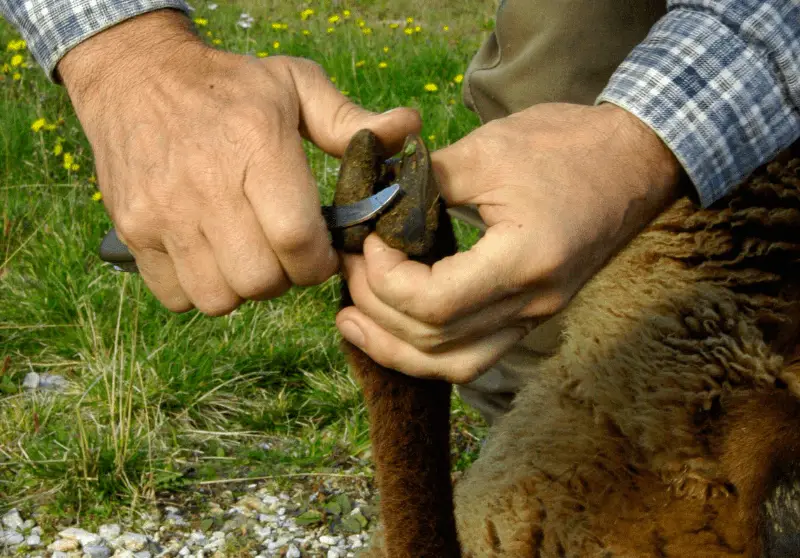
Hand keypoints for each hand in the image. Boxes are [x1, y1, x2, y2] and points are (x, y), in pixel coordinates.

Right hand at [57, 9, 419, 314]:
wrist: (134, 76)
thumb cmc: (229, 86)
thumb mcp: (294, 85)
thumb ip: (350, 120)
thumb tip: (408, 130)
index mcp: (257, 147)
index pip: (297, 240)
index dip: (319, 261)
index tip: (322, 251)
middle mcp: (205, 185)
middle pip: (261, 281)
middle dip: (285, 278)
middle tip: (285, 252)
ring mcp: (162, 214)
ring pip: (219, 298)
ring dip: (243, 288)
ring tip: (247, 253)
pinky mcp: (133, 232)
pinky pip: (176, 298)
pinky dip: (199, 289)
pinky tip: (210, 255)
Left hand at [336, 103, 681, 382]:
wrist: (634, 160)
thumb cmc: (568, 144)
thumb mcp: (489, 151)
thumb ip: (424, 183)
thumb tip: (372, 205)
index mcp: (526, 260)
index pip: (436, 304)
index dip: (385, 280)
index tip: (367, 241)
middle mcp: (534, 302)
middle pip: (437, 343)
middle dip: (378, 311)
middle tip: (346, 269)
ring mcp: (537, 315)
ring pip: (455, 365)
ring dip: (397, 347)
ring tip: (353, 317)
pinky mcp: (533, 313)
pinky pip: (473, 355)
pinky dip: (428, 349)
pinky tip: (395, 327)